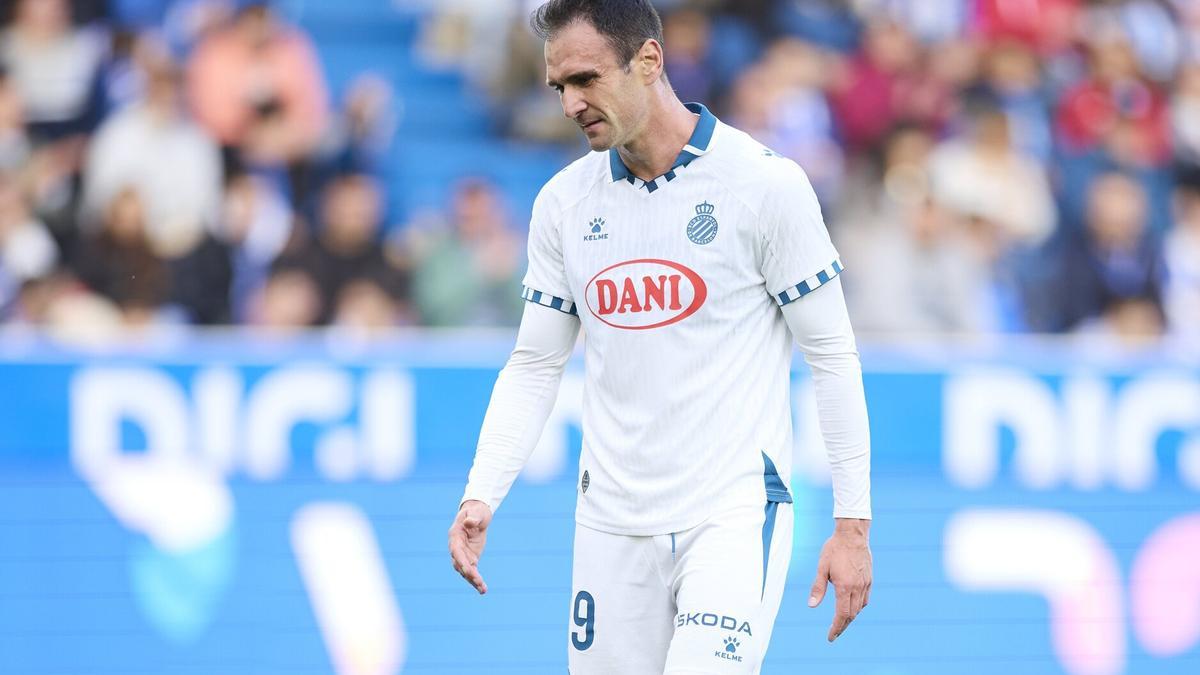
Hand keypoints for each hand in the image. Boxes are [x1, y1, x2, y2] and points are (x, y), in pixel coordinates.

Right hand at [448, 499, 492, 593]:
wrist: (478, 513)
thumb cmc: (476, 511)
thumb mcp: (477, 512)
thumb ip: (472, 518)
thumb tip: (469, 522)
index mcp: (455, 535)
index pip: (456, 551)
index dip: (461, 561)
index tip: (469, 570)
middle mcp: (456, 547)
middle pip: (460, 564)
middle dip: (469, 574)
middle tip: (479, 582)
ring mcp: (463, 554)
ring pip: (465, 570)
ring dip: (473, 580)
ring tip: (483, 590)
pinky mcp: (470, 557)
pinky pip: (472, 570)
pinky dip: (477, 579)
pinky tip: (483, 589)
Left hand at [808, 518, 871, 641]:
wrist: (852, 534)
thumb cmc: (834, 549)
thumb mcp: (822, 568)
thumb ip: (818, 588)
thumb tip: (811, 606)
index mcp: (844, 586)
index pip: (842, 615)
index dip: (836, 628)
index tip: (830, 637)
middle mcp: (857, 588)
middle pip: (852, 615)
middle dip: (842, 626)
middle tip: (834, 633)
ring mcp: (865, 584)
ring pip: (859, 608)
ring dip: (850, 617)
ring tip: (841, 622)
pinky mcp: (869, 579)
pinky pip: (865, 599)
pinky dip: (858, 607)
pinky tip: (852, 606)